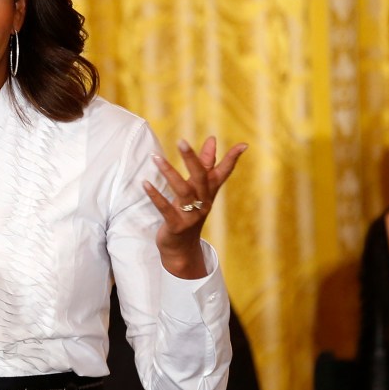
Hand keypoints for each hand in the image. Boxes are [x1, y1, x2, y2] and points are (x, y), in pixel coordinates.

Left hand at [143, 136, 246, 278]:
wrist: (182, 249)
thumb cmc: (189, 213)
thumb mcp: (197, 190)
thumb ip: (205, 165)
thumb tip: (212, 140)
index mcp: (209, 193)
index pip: (223, 173)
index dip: (232, 159)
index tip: (243, 145)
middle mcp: (203, 203)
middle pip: (200, 178)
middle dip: (192, 159)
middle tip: (182, 141)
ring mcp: (191, 215)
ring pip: (183, 191)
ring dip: (169, 173)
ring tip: (156, 157)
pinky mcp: (176, 226)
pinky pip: (165, 209)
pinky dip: (155, 196)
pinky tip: (145, 183)